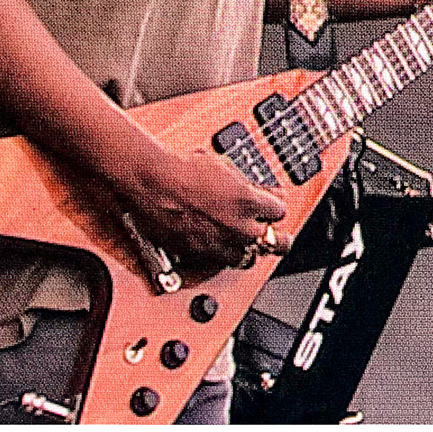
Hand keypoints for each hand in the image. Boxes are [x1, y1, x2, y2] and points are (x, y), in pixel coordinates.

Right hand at [118, 148, 290, 268]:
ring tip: (246, 243)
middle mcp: (238, 229)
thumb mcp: (226, 168)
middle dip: (275, 237)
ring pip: (248, 259)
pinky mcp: (198, 256)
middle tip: (272, 233)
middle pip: (274, 244)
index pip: (280, 212)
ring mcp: (219, 246)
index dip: (276, 207)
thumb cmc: (183, 170)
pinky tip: (219, 245)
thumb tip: (258, 191)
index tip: (272, 204)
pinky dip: (221, 255)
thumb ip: (248, 185)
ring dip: (249, 250)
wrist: (152, 183)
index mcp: (249, 203)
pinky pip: (219, 263)